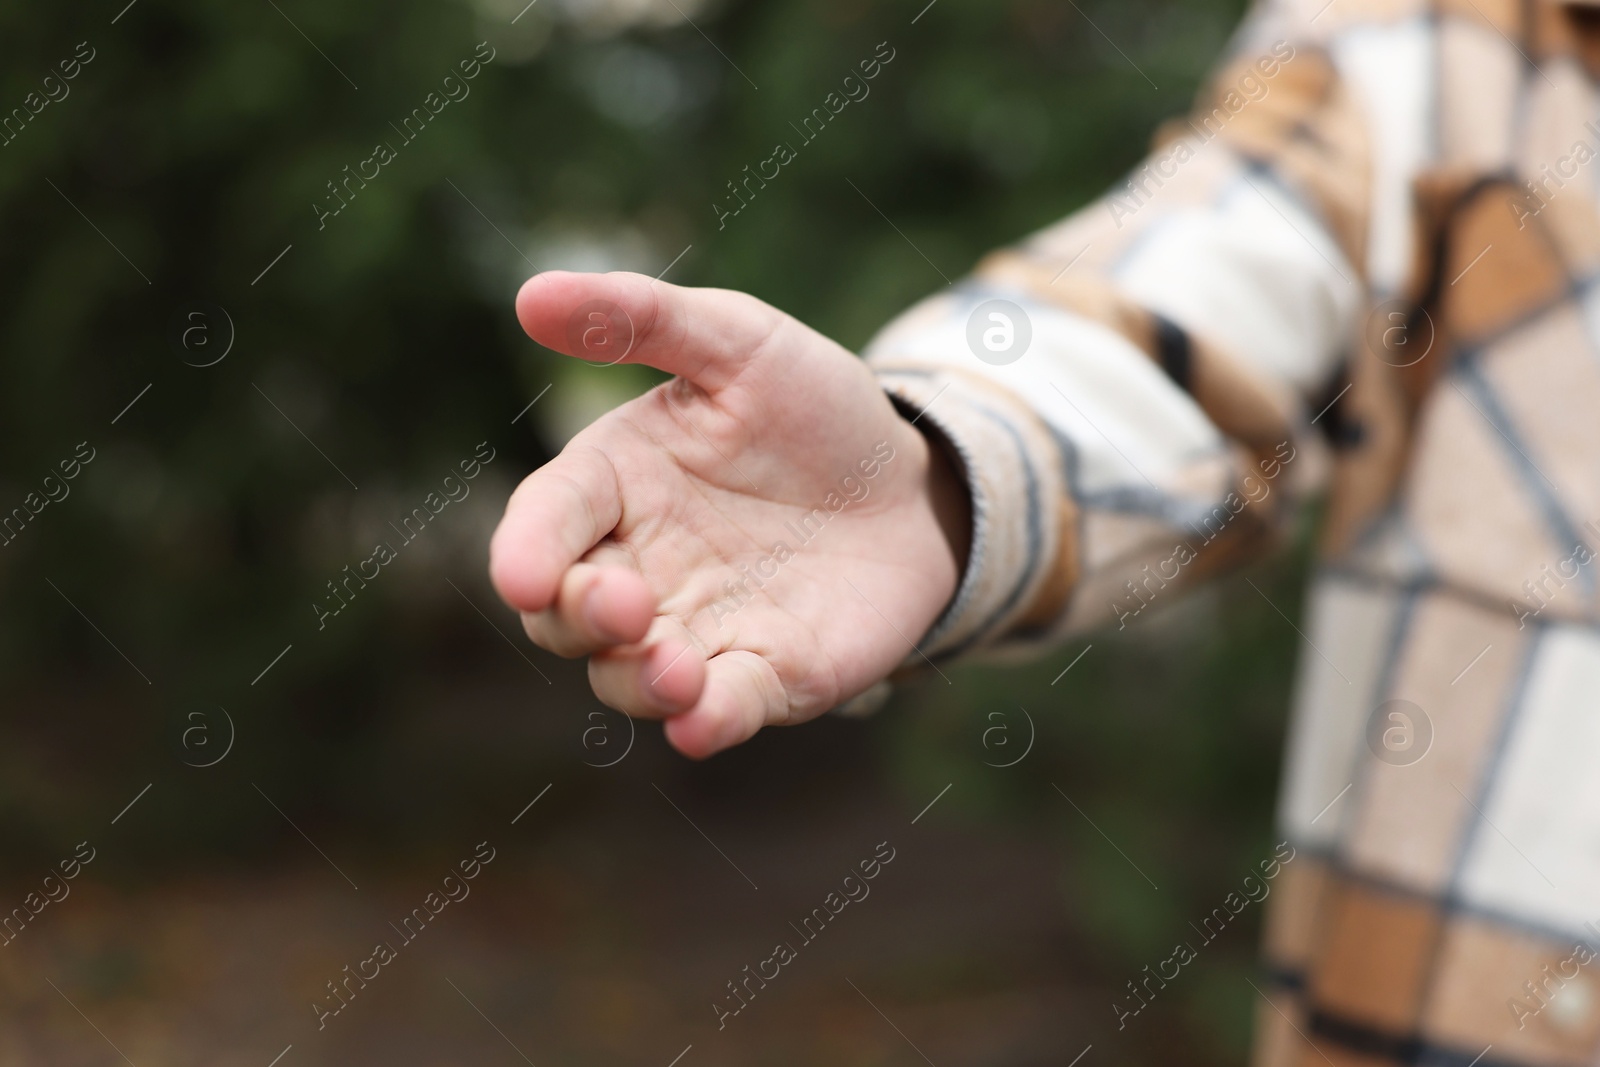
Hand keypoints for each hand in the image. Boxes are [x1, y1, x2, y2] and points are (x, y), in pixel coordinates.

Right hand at [489, 271, 968, 758]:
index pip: (544, 521)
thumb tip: (530, 295)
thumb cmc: (812, 408)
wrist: (913, 481)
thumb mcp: (738, 342)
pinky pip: (719, 714)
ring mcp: (697, 630)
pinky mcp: (763, 677)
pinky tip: (703, 721)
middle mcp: (638, 565)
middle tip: (631, 605)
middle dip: (580, 618)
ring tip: (680, 669)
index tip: (524, 574)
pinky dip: (704, 725)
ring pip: (626, 678)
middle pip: (565, 614)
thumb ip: (643, 320)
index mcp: (615, 483)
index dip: (524, 550)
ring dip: (638, 682)